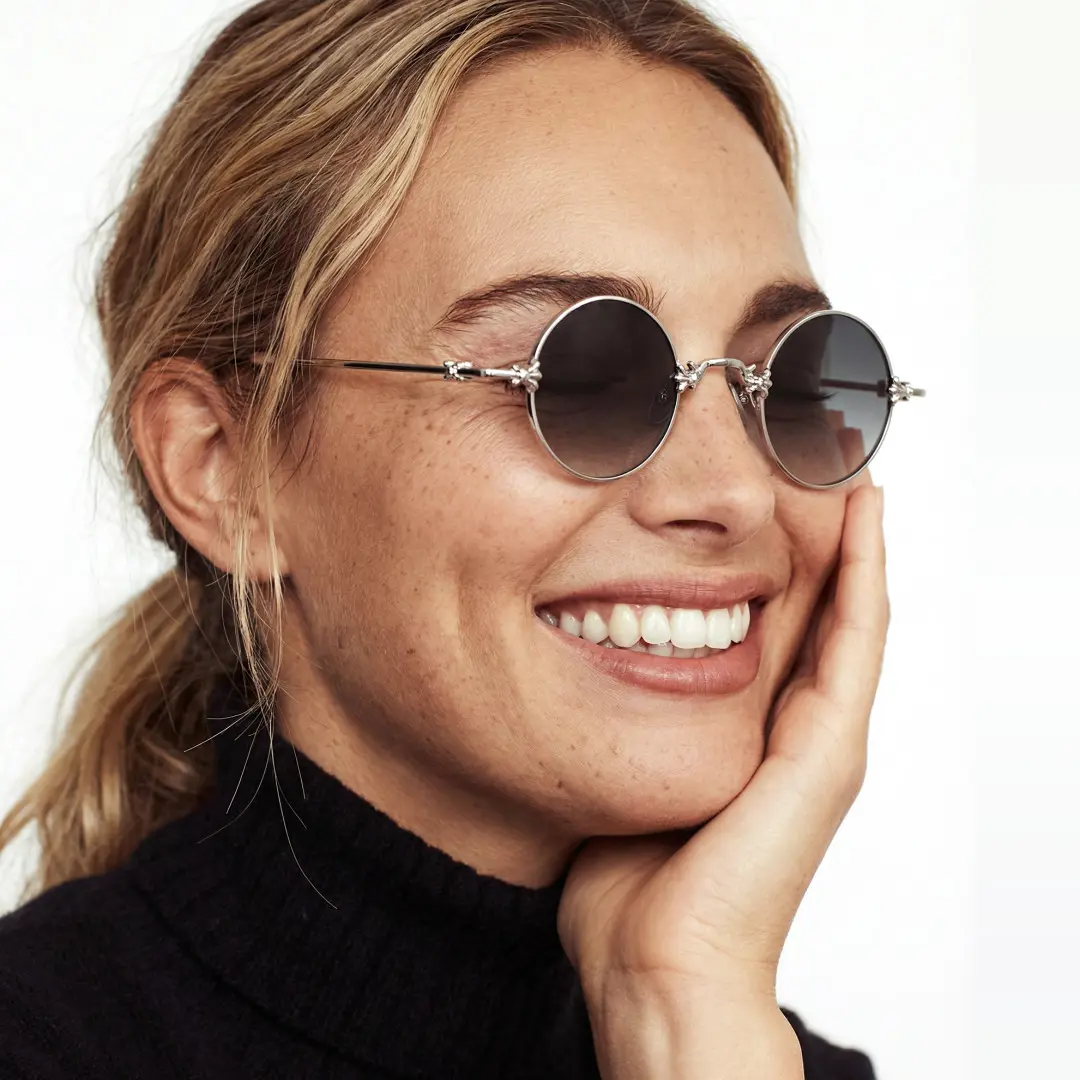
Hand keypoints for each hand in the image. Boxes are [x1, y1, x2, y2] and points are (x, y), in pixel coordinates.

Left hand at [557, 483, 887, 1007]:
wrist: (655, 968)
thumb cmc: (626, 886)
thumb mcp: (618, 771)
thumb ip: (615, 722)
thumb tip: (570, 668)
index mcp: (750, 732)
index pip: (776, 622)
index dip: (779, 554)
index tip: (764, 487)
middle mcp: (795, 729)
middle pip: (818, 605)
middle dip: (819, 529)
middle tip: (815, 453)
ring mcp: (819, 739)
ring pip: (850, 609)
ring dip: (853, 534)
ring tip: (848, 461)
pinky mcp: (827, 751)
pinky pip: (856, 639)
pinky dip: (865, 572)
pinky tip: (865, 512)